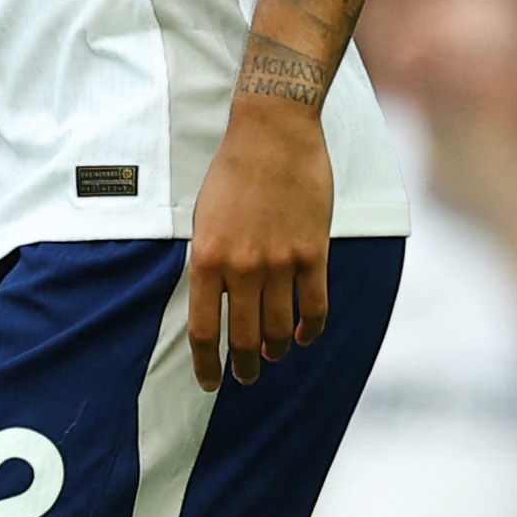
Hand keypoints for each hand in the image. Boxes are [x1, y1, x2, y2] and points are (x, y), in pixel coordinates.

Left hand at [188, 89, 333, 391]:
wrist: (273, 133)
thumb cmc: (233, 171)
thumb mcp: (204, 217)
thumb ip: (209, 261)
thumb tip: (214, 302)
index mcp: (206, 256)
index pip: (202, 328)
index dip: (206, 363)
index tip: (209, 383)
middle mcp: (241, 266)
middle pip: (242, 337)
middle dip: (243, 365)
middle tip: (245, 376)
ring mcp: (279, 261)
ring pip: (278, 329)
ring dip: (274, 349)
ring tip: (272, 353)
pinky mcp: (312, 253)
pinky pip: (314, 308)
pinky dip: (309, 330)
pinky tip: (302, 336)